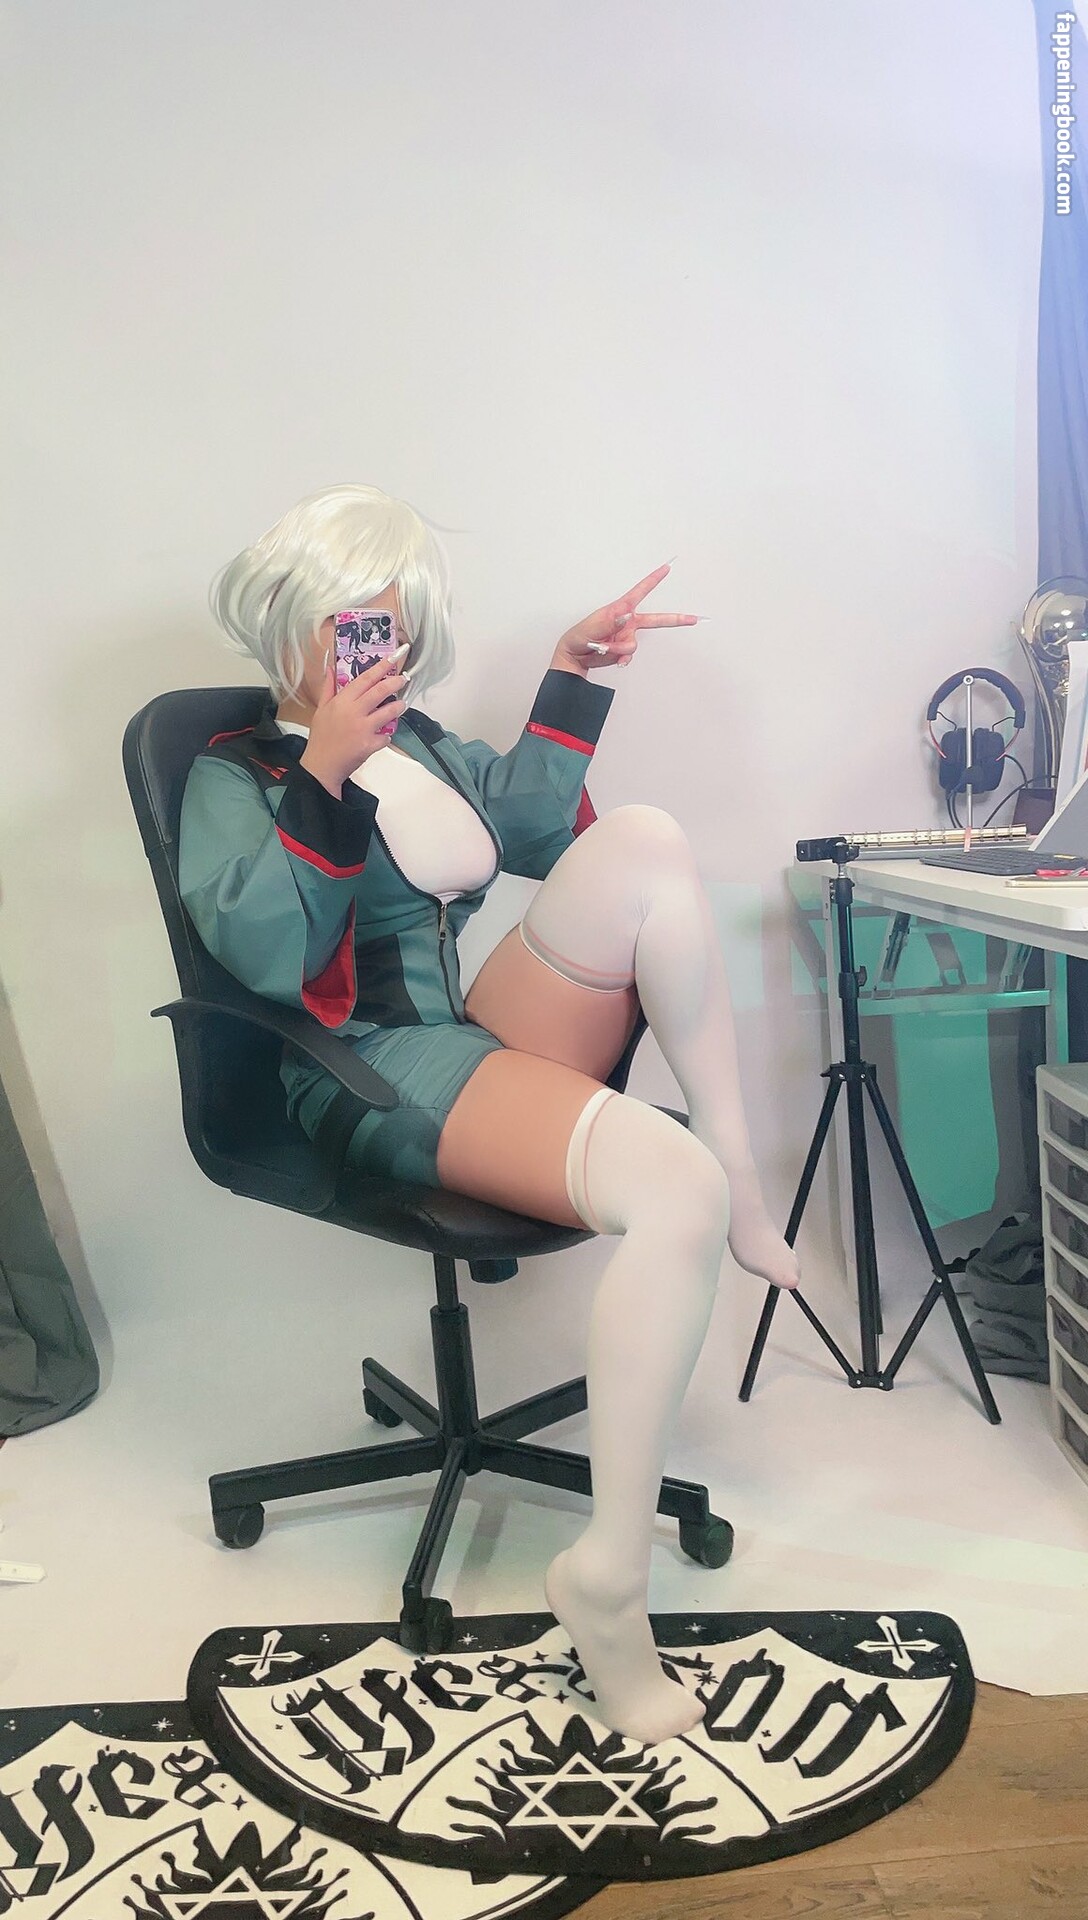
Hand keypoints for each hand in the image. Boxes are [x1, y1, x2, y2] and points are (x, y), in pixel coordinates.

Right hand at [300, 644, 409, 794]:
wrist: (321, 766)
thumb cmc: (321, 737)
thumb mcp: (321, 709)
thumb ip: (328, 688)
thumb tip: (330, 668)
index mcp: (342, 701)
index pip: (365, 679)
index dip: (380, 667)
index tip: (392, 659)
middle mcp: (354, 712)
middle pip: (380, 692)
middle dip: (395, 683)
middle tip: (403, 679)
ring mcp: (363, 728)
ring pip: (388, 713)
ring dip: (398, 707)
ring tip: (401, 705)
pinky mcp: (370, 744)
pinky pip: (385, 736)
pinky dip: (386, 735)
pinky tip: (383, 735)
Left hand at [552, 564, 699, 674]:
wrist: (575, 655)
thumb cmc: (581, 635)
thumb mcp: (593, 626)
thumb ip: (611, 622)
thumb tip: (626, 616)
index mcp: (621, 609)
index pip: (640, 591)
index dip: (654, 579)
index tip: (666, 568)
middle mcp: (627, 622)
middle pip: (656, 620)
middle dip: (676, 620)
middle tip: (693, 619)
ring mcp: (627, 636)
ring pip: (633, 646)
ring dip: (618, 649)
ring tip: (602, 647)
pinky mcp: (624, 650)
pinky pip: (629, 656)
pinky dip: (620, 659)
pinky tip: (612, 657)